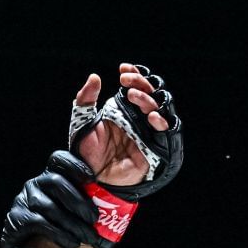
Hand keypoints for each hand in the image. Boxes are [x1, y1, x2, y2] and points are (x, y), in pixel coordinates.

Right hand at [0, 152, 102, 247]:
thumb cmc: (58, 228)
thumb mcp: (71, 212)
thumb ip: (86, 203)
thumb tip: (119, 207)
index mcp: (50, 177)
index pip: (59, 159)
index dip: (75, 165)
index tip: (92, 178)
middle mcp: (34, 184)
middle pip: (55, 182)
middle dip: (78, 201)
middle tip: (95, 219)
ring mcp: (23, 200)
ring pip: (48, 206)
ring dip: (72, 223)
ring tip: (87, 237)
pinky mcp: (15, 219)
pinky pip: (38, 223)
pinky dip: (59, 234)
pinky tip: (72, 243)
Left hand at [71, 64, 177, 189]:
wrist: (89, 177)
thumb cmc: (86, 152)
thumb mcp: (82, 122)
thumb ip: (85, 99)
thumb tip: (95, 77)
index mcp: (125, 109)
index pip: (137, 86)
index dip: (135, 74)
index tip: (123, 69)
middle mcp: (139, 118)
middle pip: (152, 93)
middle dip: (141, 83)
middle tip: (125, 81)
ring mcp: (148, 132)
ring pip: (160, 108)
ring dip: (148, 98)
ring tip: (132, 96)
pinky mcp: (154, 148)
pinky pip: (166, 132)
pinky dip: (161, 121)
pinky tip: (150, 116)